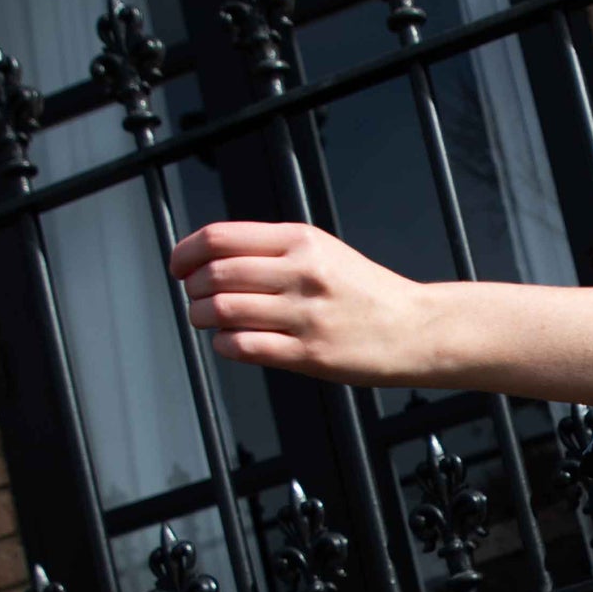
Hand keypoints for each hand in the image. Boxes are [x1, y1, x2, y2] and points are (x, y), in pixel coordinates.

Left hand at [169, 221, 435, 384]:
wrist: (414, 328)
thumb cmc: (365, 292)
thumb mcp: (322, 250)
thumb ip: (270, 249)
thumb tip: (211, 258)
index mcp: (301, 240)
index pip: (220, 237)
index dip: (186, 252)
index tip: (178, 265)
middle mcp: (302, 273)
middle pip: (215, 274)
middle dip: (191, 288)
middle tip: (193, 296)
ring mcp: (305, 315)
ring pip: (222, 311)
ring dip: (201, 317)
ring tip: (206, 320)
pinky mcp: (309, 354)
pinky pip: (243, 347)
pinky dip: (224, 344)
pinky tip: (230, 342)